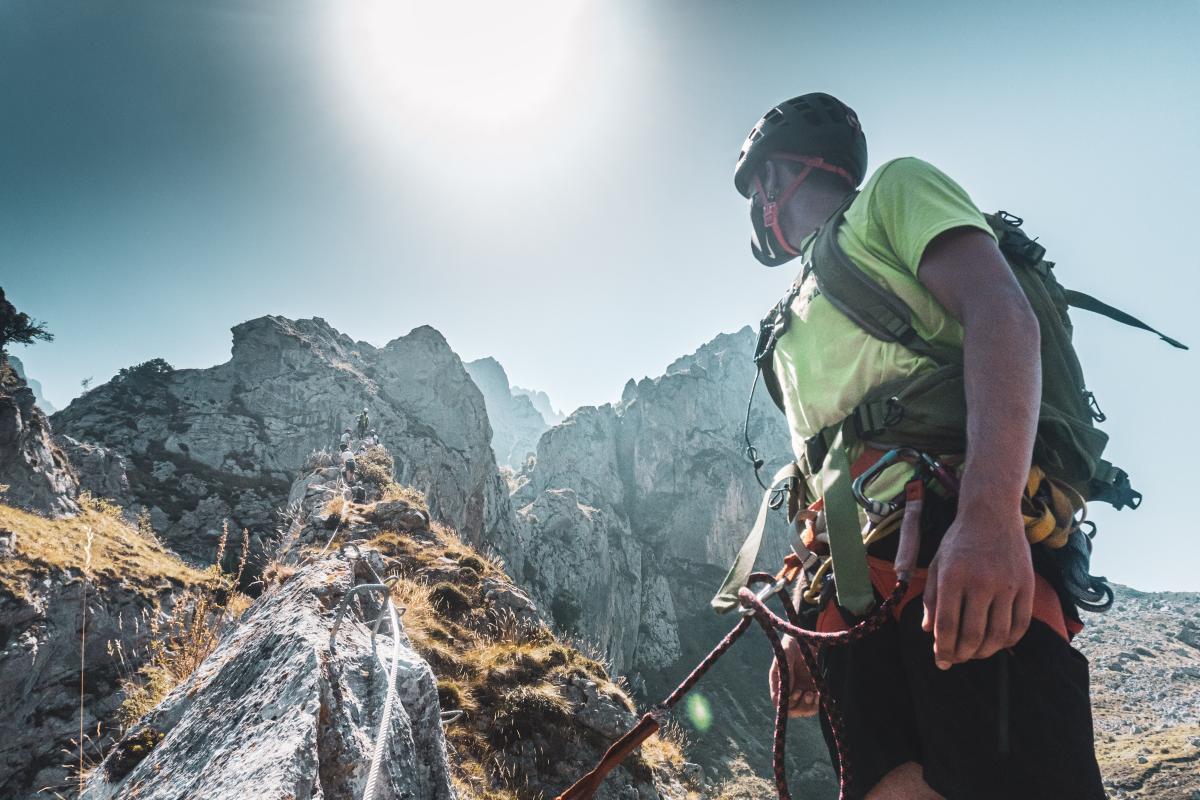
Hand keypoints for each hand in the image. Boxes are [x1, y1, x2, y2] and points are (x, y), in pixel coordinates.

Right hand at [769, 635, 819, 716]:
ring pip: (803, 710)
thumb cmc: (792, 644)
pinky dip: (817, 704)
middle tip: (807, 694)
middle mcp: (787, 690)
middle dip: (800, 706)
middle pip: (791, 710)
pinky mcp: (811, 690)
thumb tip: (787, 688)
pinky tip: (819, 695)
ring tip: (813, 694)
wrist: (805, 640)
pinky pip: (814, 705)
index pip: (778, 702)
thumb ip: (785, 668)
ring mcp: (800, 691)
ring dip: (809, 707)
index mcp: (778, 683)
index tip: (795, 692)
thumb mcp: (786, 652)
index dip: (786, 703)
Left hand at [921, 503, 1033, 668]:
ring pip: (997, 634)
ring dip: (985, 651)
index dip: (943, 649)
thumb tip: (928, 631)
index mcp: (952, 576)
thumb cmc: (958, 541)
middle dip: (962, 654)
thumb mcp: (936, 564)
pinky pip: (1020, 624)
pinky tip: (998, 643)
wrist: (991, 514)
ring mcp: (1007, 585)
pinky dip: (1009, 640)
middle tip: (956, 660)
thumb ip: (930, 597)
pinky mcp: (1026, 586)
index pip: (947, 625)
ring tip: (975, 653)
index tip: (941, 662)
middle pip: (972, 634)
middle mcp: (980, 582)